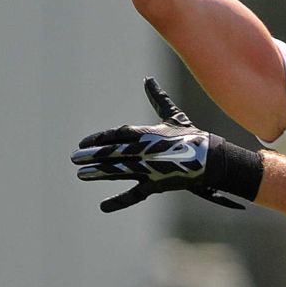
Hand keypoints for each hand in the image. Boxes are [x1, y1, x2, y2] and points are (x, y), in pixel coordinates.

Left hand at [71, 77, 244, 211]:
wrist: (211, 158)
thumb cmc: (192, 135)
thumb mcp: (173, 116)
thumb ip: (158, 99)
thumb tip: (148, 79)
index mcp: (149, 133)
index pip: (119, 134)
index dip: (100, 138)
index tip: (84, 142)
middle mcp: (147, 150)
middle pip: (114, 152)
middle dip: (93, 155)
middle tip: (74, 158)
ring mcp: (151, 168)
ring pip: (119, 171)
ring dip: (99, 172)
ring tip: (81, 175)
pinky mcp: (156, 184)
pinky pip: (136, 194)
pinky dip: (119, 201)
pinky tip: (103, 207)